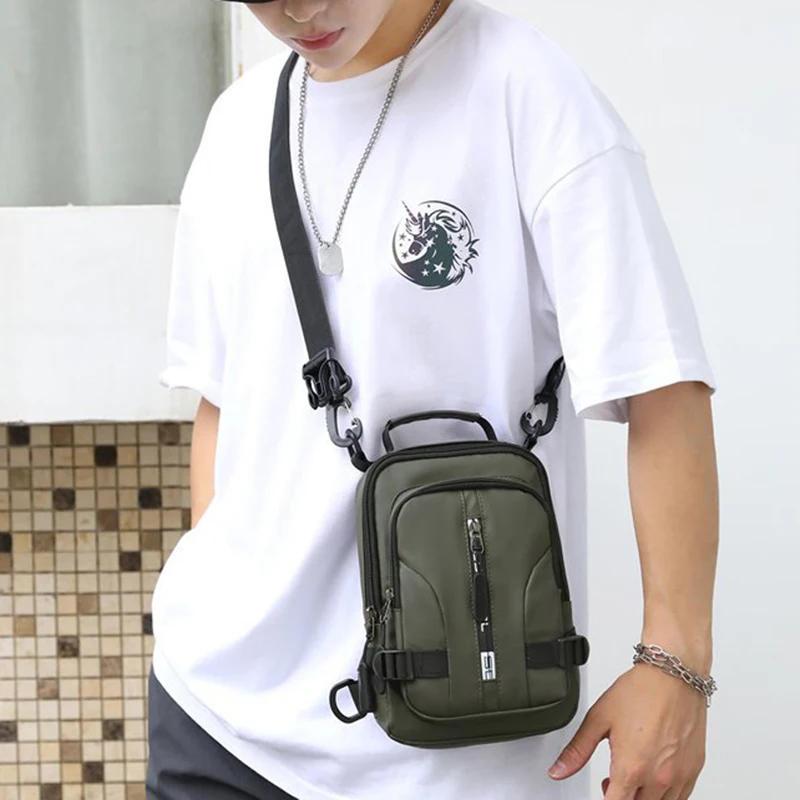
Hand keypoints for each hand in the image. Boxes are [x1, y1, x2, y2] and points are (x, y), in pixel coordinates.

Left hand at [547, 663, 707, 798]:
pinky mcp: (694, 770)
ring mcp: (680, 776)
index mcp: (631, 767)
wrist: (673, 674)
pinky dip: (664, 793)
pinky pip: (680, 798)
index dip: (605, 799)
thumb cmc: (640, 692)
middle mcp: (658, 777)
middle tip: (612, 778)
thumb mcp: (598, 718)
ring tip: (632, 772)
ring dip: (642, 796)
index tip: (602, 787)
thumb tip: (558, 770)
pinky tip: (653, 771)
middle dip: (621, 797)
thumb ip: (577, 750)